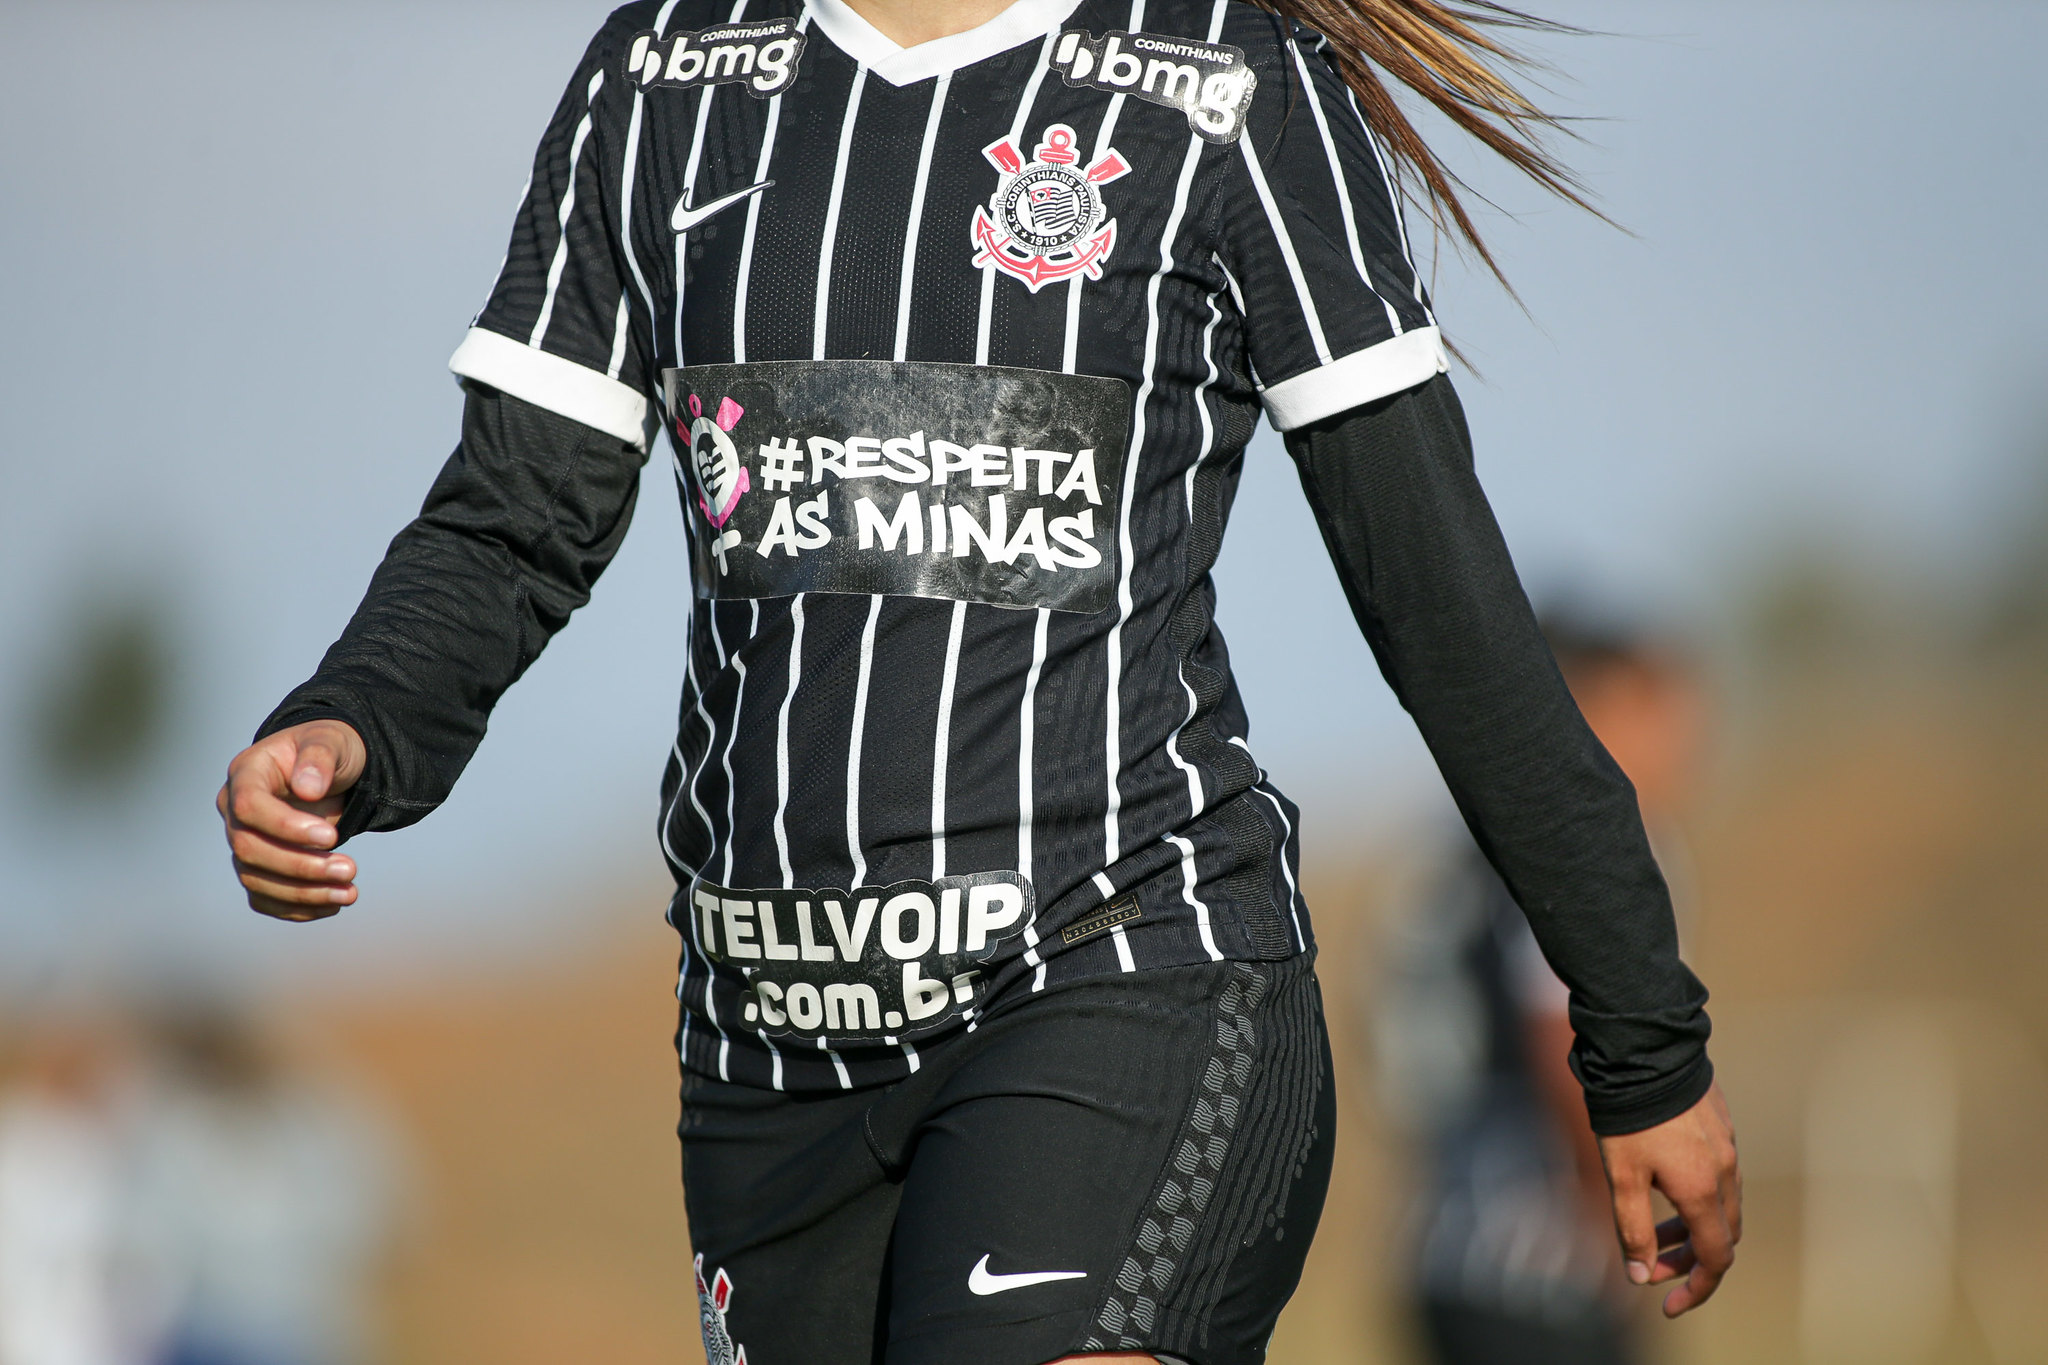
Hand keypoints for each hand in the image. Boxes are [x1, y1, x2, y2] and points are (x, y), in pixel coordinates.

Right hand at [216, 719, 366, 920]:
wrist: (331, 769)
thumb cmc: (329, 748)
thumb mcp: (331, 740)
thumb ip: (319, 758)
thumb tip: (308, 789)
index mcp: (247, 773)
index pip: (248, 807)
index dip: (285, 827)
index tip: (332, 837)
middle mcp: (234, 811)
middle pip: (249, 849)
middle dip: (300, 866)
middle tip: (350, 869)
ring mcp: (244, 840)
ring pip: (256, 879)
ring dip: (303, 893)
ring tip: (349, 892)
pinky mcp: (259, 866)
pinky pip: (265, 897)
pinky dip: (297, 908)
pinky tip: (334, 904)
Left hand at [1598, 1080, 1740, 1316]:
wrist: (1646, 1050)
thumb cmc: (1629, 1115)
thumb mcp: (1622, 1176)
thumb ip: (1633, 1228)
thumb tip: (1639, 1275)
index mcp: (1703, 1191)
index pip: (1715, 1259)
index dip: (1696, 1288)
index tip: (1669, 1305)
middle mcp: (1725, 1172)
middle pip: (1721, 1236)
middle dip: (1688, 1260)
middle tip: (1650, 1265)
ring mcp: (1727, 1147)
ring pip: (1721, 1206)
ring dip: (1690, 1228)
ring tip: (1651, 1230)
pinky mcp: (1721, 1126)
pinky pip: (1719, 1176)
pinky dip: (1696, 1198)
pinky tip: (1663, 1186)